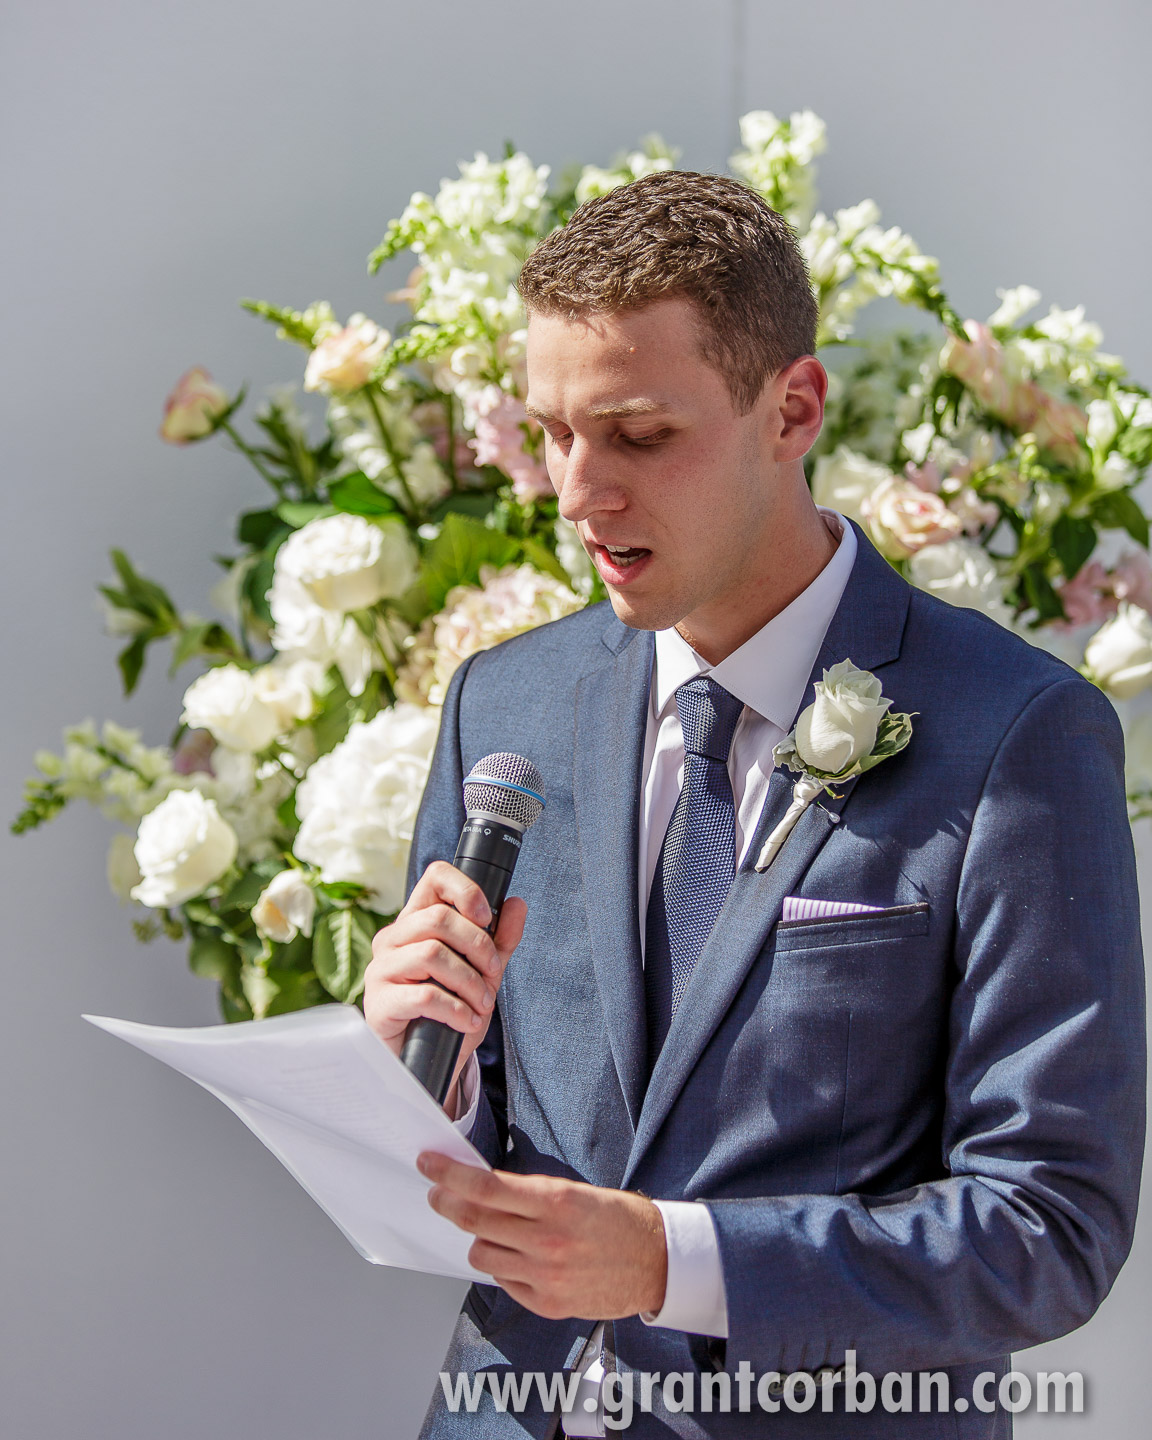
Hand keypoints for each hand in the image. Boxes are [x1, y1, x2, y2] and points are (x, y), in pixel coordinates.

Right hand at [364, 861, 526, 1113]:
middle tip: (493, 974)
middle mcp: (392, 939)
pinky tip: (468, 1021)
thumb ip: (499, 940)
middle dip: (477, 946)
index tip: (486, 917)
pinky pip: (424, 995)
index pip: (434, 878)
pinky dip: (456, 1009)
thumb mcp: (481, 973)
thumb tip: (517, 903)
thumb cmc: (447, 1012)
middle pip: (437, 918)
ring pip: (431, 954)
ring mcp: (381, 970)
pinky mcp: (379, 1003)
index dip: (465, 890)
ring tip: (482, 1004)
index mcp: (415, 922)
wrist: (423, 1063)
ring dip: (469, 981)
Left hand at [418, 1153, 668, 1320]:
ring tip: (494, 1230)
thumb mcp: (576, 1192)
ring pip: (481, 1254)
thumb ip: (529, 1195)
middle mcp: (546, 1240)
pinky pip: (504, 1281)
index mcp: (555, 1202)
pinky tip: (519, 1256)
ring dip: (478, 1238)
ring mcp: (546, 1276)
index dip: (449, 1174)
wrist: (658, 1262)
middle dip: (446, 1202)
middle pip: (474, 1220)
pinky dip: (503, 1266)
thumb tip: (482, 1190)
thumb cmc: (619, 1220)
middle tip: (437, 1193)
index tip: (429, 1164)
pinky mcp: (548, 1304)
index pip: (484, 1187)